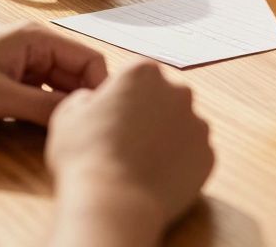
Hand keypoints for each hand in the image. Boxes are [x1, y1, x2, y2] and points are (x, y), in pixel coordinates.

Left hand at [0, 22, 107, 125]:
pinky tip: (46, 127)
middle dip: (83, 99)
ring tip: (68, 131)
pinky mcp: (11, 79)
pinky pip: (43, 94)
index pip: (89, 59)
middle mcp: (34, 45)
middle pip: (77, 73)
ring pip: (61, 86)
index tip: (98, 117)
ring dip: (65, 106)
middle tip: (84, 129)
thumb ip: (42, 108)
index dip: (99, 87)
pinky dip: (48, 109)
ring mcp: (23, 62)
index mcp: (37, 37)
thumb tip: (80, 117)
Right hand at [47, 62, 213, 238]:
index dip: (123, 97)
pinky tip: (156, 177)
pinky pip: (193, 154)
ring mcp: (197, 124)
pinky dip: (179, 164)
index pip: (138, 76)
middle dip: (150, 114)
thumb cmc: (86, 156)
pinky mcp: (208, 155)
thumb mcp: (68, 115)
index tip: (111, 118)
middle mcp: (178, 92)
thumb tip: (93, 101)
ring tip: (139, 163)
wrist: (113, 203)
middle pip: (165, 97)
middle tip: (126, 141)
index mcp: (144, 73)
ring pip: (182, 126)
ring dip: (166, 138)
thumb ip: (86, 98)